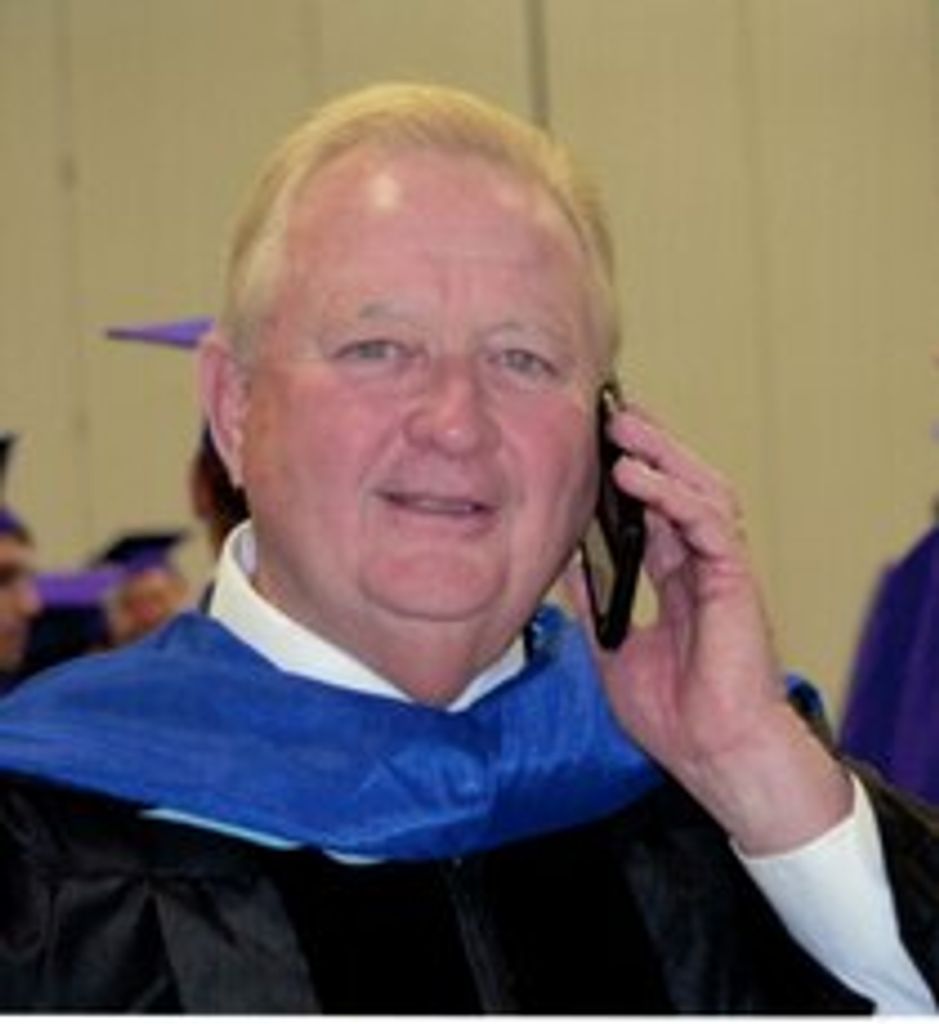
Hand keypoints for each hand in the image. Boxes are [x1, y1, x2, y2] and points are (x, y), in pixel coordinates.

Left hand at [567, 405, 850, 853]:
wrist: (714, 755)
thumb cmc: (675, 715)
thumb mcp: (614, 650)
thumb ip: (597, 605)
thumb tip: (566, 567)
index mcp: (678, 581)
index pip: (655, 512)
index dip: (632, 476)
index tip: (599, 445)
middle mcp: (701, 567)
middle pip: (680, 489)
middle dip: (649, 449)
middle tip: (612, 415)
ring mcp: (720, 570)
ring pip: (700, 490)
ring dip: (662, 455)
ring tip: (623, 427)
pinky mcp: (734, 578)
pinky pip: (705, 521)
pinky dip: (671, 494)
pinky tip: (636, 476)